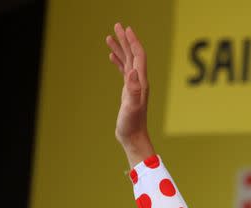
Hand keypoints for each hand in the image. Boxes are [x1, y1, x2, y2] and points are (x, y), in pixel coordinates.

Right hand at [106, 23, 153, 166]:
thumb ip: (133, 89)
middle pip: (133, 55)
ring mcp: (134, 86)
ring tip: (110, 37)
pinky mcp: (128, 92)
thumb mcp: (131, 106)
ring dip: (120, 49)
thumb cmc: (132, 124)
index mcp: (141, 82)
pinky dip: (119, 62)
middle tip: (117, 26)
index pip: (138, 56)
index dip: (132, 41)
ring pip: (128, 62)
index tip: (125, 29)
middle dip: (125, 40)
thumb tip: (132, 71)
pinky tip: (112, 56)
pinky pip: (124, 72)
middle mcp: (139, 82)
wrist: (133, 137)